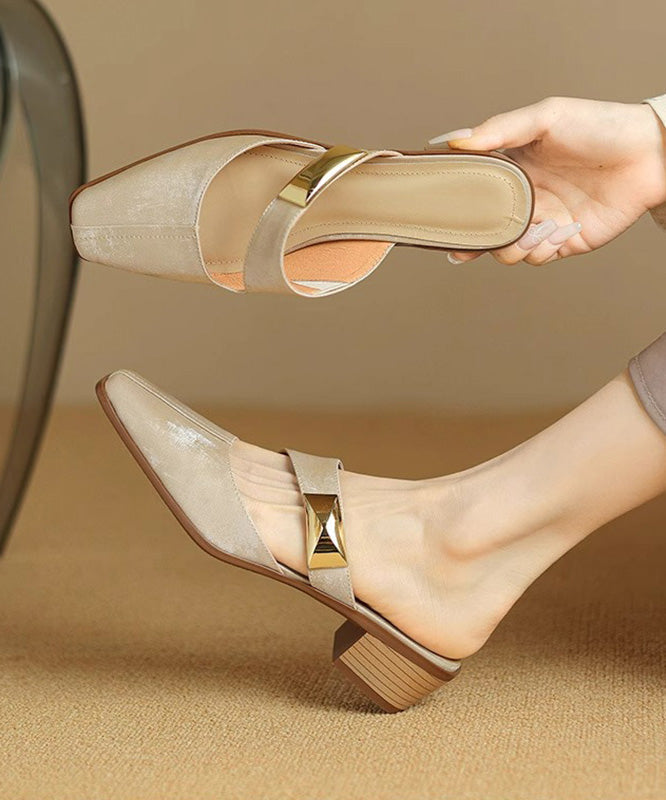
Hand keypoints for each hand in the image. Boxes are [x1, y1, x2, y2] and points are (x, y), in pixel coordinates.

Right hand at [429, 96, 665, 265]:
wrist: (649, 153)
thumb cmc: (600, 126)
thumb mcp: (546, 116)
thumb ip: (499, 129)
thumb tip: (455, 141)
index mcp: (511, 169)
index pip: (472, 193)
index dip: (453, 208)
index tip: (436, 217)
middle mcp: (523, 198)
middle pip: (483, 229)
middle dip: (472, 241)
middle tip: (464, 247)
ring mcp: (541, 222)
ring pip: (506, 249)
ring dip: (513, 245)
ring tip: (538, 225)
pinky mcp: (563, 242)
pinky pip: (536, 258)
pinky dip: (541, 249)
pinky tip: (561, 229)